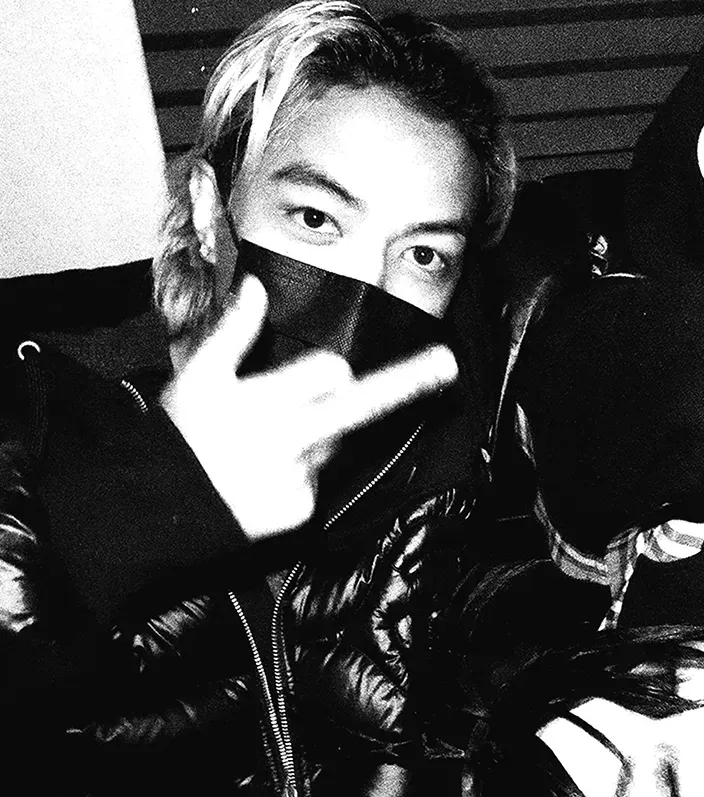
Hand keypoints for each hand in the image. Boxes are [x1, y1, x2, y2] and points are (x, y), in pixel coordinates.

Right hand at [162, 274, 458, 541]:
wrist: (163, 508)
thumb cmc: (183, 433)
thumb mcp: (197, 376)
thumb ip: (233, 332)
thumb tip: (257, 286)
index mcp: (264, 402)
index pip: (328, 372)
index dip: (328, 371)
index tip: (332, 373)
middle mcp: (290, 441)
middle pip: (360, 405)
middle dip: (409, 382)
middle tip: (448, 363)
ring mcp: (301, 479)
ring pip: (336, 443)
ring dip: (318, 436)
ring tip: (267, 446)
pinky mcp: (305, 511)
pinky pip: (321, 479)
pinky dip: (303, 473)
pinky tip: (267, 475)